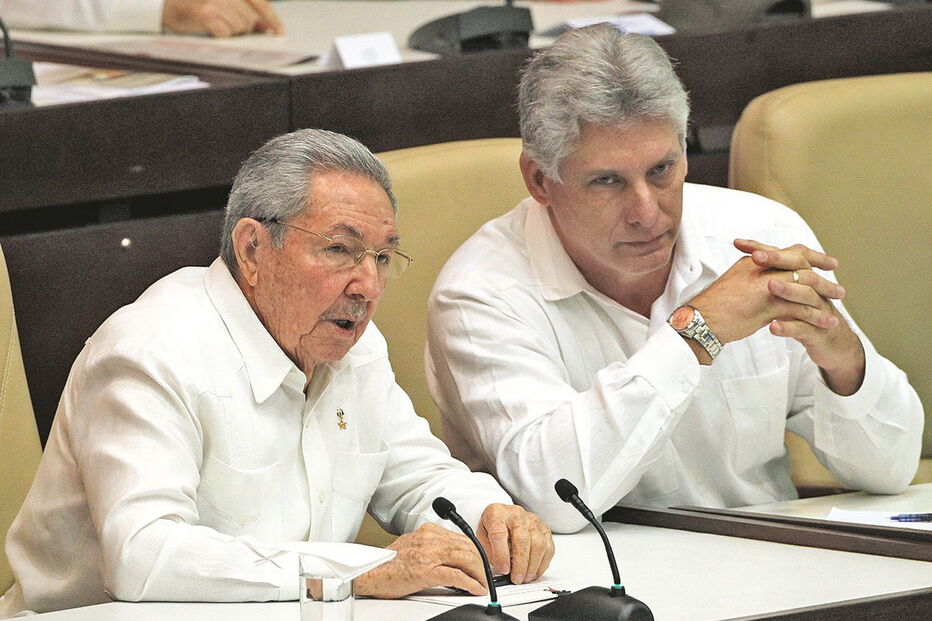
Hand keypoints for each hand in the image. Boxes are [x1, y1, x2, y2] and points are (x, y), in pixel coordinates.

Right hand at [162, 0, 283, 36]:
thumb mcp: (222, 2)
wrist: (164, 4)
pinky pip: (226, 32)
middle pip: (250, 18)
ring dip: (232, 31)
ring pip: (239, 27)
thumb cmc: (193, 3)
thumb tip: (265, 25)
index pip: (260, 2)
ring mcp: (215, 1)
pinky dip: (222, 34)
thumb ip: (245, 10)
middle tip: (229, 23)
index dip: (272, 18)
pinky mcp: (206, 13)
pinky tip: (213, 28)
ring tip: (218, 23)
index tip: (279, 31)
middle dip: (244, 27)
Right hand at [354, 523, 487, 598]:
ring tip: (484, 584)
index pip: (462, 538)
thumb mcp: (414, 547)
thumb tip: (451, 559)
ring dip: (479, 574)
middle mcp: (430, 539)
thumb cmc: (389, 564)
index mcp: (428, 531)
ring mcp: (428, 554)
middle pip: (467, 547)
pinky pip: (456, 576)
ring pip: (466, 559)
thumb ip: (432, 547)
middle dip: (482, 564)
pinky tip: (475, 589)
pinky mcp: (426, 571)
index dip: (476, 552)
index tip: (482, 562)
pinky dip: (470, 583)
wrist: (370, 572)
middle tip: (487, 576)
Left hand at [477, 504, 553, 584]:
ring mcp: (532, 521)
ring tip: (525, 578)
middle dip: (520, 564)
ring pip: (538, 544)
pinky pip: (548, 548)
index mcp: (496, 514)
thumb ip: (489, 553)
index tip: (503, 570)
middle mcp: (516, 515)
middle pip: (522, 540)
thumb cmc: (492, 527)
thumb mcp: (482, 537)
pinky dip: (542, 564)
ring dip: (532, 566)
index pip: (499, 534)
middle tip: (516, 579)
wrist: (503, 515)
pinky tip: (534, 572)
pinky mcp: (544, 529)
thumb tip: (500, 571)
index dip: (501, 554)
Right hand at [689, 239, 841, 344]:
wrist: (699, 322)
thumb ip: (754, 280)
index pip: (787, 252)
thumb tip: (769, 282)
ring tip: (838, 303)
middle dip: (822, 276)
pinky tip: (828, 322)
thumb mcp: (735, 286)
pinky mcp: (767, 306)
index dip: (810, 256)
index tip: (825, 262)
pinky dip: (817, 315)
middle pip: (801, 265)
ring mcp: (764, 286)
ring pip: (804, 286)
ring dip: (824, 294)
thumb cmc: (713, 308)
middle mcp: (760, 269)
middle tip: (838, 286)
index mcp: (753, 263)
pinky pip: (800, 308)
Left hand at [736, 239, 864, 394]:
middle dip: (776, 260)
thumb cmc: (802, 313)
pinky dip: (788, 328)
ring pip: (804, 295)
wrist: (830, 340)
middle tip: (755, 257)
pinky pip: (803, 328)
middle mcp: (812, 288)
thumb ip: (771, 278)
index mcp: (802, 276)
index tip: (738, 243)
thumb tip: (745, 262)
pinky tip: (773, 327)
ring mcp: (817, 309)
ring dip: (786, 290)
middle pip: (797, 268)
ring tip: (768, 286)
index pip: (783, 256)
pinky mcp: (817, 331)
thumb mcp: (786, 294)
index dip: (762, 249)